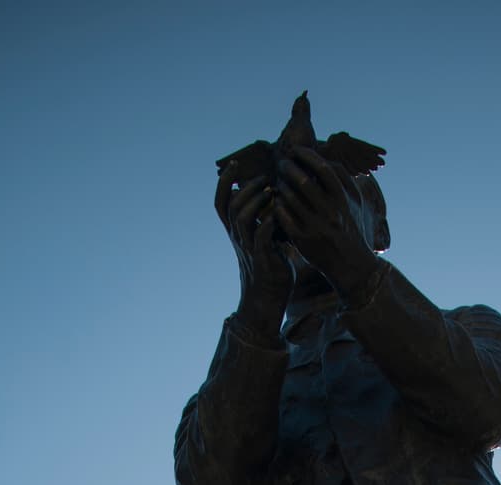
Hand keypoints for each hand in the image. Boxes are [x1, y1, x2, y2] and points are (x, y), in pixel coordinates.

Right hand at [215, 171, 292, 341]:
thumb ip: (267, 224)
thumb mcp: (266, 244)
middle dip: (246, 187)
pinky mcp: (262, 260)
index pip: (221, 203)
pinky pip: (261, 236)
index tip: (236, 164)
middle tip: (264, 178)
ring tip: (271, 192)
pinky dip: (269, 222)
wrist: (266, 304)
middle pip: (231, 205)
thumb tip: (278, 203)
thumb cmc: (270, 272)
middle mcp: (238, 239)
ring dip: (256, 201)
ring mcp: (248, 250)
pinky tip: (279, 214)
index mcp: (237, 233)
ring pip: (242, 217)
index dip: (224, 182)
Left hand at [275, 150, 378, 302]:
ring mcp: (315, 226)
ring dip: (281, 186)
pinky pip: (284, 217)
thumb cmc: (351, 227)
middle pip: (303, 180)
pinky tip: (278, 201)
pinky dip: (278, 206)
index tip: (296, 150)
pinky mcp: (303, 240)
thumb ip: (343, 177)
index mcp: (342, 198)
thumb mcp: (355, 201)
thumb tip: (324, 158)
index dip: (306, 155)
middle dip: (289, 167)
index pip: (322, 167)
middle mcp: (329, 211)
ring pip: (290, 198)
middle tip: (282, 163)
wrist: (351, 264)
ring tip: (279, 182)